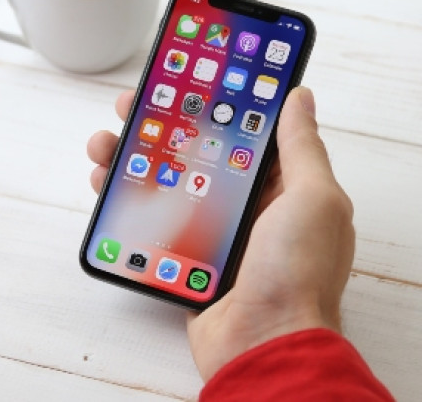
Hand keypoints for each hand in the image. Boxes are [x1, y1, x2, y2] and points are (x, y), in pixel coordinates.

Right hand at [87, 86, 354, 381]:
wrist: (264, 345)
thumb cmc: (299, 274)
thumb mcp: (314, 197)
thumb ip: (302, 146)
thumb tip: (299, 97)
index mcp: (284, 187)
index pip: (246, 131)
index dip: (217, 102)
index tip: (188, 78)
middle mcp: (250, 206)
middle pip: (198, 152)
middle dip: (163, 125)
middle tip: (134, 105)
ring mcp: (216, 232)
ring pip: (168, 182)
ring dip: (135, 159)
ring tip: (107, 144)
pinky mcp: (187, 256)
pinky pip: (153, 221)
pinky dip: (128, 202)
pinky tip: (107, 186)